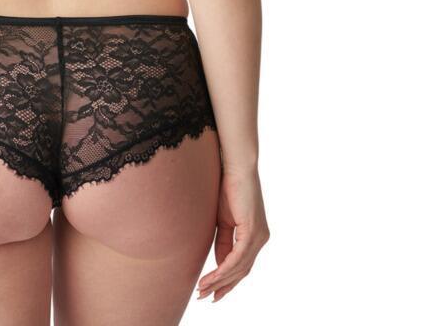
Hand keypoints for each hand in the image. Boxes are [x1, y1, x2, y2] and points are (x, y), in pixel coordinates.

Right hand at [197, 166, 269, 301]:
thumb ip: (223, 241)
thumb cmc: (228, 186)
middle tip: (205, 297)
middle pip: (242, 271)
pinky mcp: (252, 231)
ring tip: (202, 289)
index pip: (242, 265)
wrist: (235, 166)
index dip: (226, 280)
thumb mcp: (223, 220)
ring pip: (239, 268)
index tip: (211, 292)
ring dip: (219, 280)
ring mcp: (259, 236)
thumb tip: (218, 262)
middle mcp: (261, 239)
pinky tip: (212, 276)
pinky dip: (223, 269)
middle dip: (222, 286)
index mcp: (255, 236)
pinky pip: (238, 257)